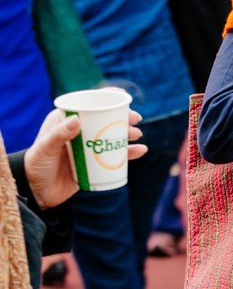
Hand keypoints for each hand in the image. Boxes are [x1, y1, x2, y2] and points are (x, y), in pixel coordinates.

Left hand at [23, 109, 146, 209]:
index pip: (88, 104)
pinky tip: (140, 151)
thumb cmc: (36, 165)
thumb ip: (60, 134)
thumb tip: (77, 120)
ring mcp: (87, 148)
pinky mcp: (94, 164)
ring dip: (127, 134)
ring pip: (112, 137)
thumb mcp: (45, 148)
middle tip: (135, 120)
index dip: (106, 98)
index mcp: (66, 121)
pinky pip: (114, 157)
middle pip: (104, 120)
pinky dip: (128, 154)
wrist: (37, 192)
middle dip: (122, 118)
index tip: (122, 97)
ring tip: (137, 135)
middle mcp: (79, 132)